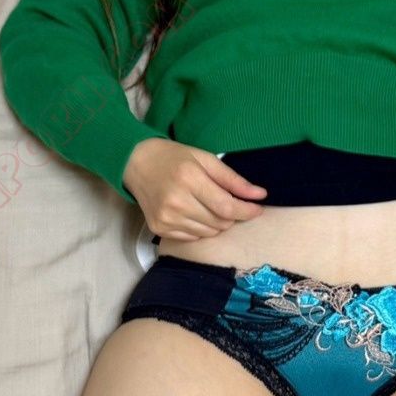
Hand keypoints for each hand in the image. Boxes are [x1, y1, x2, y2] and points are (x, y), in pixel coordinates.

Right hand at [123, 138, 267, 240]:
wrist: (135, 163)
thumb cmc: (173, 158)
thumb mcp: (205, 159)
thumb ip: (233, 179)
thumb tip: (260, 195)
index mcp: (189, 180)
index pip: (226, 207)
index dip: (246, 211)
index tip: (257, 209)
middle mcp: (176, 202)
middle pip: (220, 222)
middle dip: (231, 215)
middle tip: (225, 201)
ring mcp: (166, 218)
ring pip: (209, 232)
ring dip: (216, 222)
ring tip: (206, 205)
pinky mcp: (159, 229)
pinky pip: (193, 237)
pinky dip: (200, 228)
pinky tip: (193, 212)